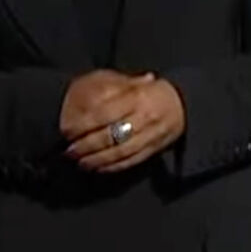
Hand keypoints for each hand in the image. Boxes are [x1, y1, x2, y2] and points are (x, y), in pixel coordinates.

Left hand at [62, 72, 187, 173]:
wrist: (183, 104)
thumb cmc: (150, 92)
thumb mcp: (132, 82)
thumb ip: (110, 86)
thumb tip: (83, 90)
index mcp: (136, 97)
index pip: (104, 113)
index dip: (83, 124)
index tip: (67, 131)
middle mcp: (144, 117)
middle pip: (110, 136)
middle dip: (86, 146)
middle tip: (69, 151)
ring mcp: (150, 135)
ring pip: (120, 152)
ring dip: (97, 160)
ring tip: (80, 163)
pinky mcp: (154, 150)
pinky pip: (131, 161)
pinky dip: (113, 167)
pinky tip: (98, 168)